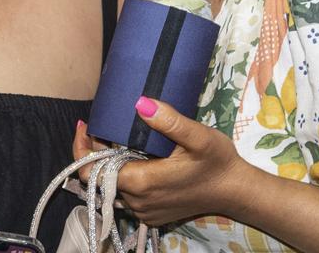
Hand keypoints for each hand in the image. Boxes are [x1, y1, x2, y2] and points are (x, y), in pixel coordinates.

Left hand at [75, 97, 250, 226]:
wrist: (235, 191)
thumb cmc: (218, 162)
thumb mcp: (198, 136)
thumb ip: (169, 121)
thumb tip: (141, 103)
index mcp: (142, 182)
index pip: (91, 172)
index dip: (82, 149)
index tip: (86, 125)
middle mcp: (137, 201)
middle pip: (99, 178)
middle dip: (96, 152)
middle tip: (103, 126)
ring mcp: (144, 211)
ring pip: (112, 187)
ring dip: (110, 165)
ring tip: (116, 139)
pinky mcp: (152, 215)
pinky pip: (127, 196)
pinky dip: (124, 177)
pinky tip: (134, 158)